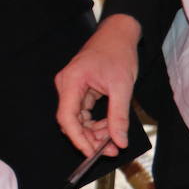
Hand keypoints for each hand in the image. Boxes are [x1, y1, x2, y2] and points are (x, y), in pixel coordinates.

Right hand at [54, 13, 140, 157]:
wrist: (118, 34)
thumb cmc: (118, 53)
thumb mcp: (122, 87)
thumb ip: (118, 116)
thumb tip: (119, 142)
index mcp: (72, 81)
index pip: (67, 117)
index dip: (77, 138)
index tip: (91, 153)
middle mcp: (67, 85)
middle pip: (71, 120)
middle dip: (89, 137)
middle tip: (110, 149)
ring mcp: (72, 87)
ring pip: (77, 119)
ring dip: (94, 131)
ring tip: (114, 139)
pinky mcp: (79, 89)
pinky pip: (83, 112)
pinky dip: (95, 122)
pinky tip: (109, 128)